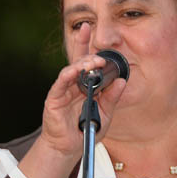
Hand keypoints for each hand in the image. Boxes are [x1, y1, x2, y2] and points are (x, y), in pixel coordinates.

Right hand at [23, 23, 126, 177]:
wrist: (70, 147)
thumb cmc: (86, 129)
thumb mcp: (105, 113)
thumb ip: (112, 97)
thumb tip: (122, 81)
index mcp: (85, 84)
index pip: (87, 61)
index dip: (89, 45)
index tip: (94, 30)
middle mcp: (73, 83)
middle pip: (78, 59)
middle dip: (85, 47)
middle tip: (95, 41)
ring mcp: (63, 89)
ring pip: (71, 69)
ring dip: (81, 63)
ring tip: (93, 60)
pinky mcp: (54, 98)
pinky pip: (60, 83)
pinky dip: (67, 75)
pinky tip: (74, 70)